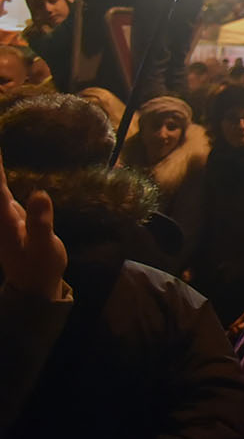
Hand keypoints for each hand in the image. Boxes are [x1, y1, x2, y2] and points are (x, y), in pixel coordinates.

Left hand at [0, 151, 63, 299]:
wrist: (34, 285)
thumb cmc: (41, 266)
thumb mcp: (44, 247)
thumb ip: (40, 222)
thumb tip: (39, 193)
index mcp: (4, 220)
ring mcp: (3, 215)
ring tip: (0, 153)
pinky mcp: (9, 215)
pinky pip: (1, 191)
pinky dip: (0, 178)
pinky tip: (1, 172)